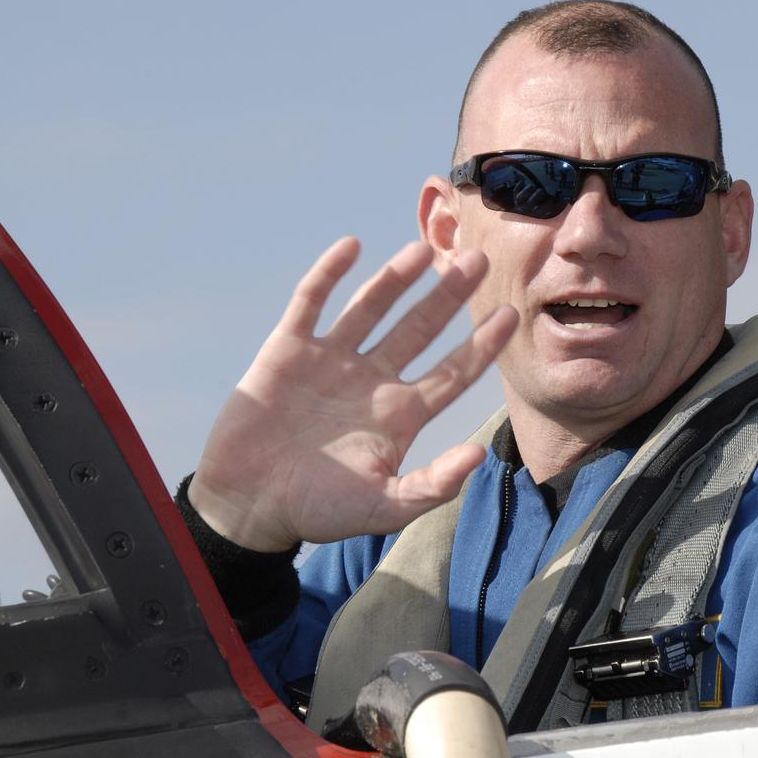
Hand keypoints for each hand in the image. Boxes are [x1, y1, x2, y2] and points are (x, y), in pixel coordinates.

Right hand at [188, 238, 516, 551]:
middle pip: (420, 328)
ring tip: (425, 249)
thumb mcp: (384, 508)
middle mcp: (371, 379)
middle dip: (449, 295)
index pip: (453, 372)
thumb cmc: (317, 511)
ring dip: (397, 277)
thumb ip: (432, 484)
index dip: (482, 344)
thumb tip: (479, 455)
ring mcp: (331, 361)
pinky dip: (329, 274)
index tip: (511, 314)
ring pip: (371, 307)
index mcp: (400, 413)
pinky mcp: (287, 350)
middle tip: (479, 259)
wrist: (247, 505)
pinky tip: (351, 246)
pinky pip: (311, 302)